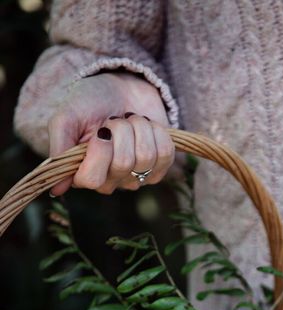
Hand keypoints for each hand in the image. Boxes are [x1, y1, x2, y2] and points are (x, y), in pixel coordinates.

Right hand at [48, 72, 174, 194]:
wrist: (121, 88)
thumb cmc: (90, 103)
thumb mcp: (67, 117)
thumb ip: (59, 147)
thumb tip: (56, 189)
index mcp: (83, 174)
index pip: (92, 179)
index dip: (99, 152)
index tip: (100, 130)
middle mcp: (110, 182)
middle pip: (123, 163)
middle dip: (121, 130)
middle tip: (114, 120)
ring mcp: (136, 178)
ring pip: (146, 157)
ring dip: (139, 128)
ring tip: (130, 121)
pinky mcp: (159, 169)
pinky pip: (165, 155)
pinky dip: (157, 132)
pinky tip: (146, 128)